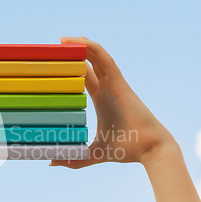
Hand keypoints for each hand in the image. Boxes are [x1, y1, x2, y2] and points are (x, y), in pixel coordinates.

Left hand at [51, 36, 176, 167]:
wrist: (149, 149)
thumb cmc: (126, 150)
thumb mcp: (92, 153)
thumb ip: (73, 158)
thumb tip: (51, 162)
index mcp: (101, 99)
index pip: (83, 77)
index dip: (70, 68)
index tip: (53, 63)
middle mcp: (106, 88)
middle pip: (86, 64)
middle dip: (71, 54)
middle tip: (51, 47)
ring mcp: (113, 82)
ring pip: (95, 56)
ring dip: (79, 45)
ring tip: (60, 39)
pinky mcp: (119, 80)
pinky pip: (104, 57)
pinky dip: (91, 47)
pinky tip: (76, 40)